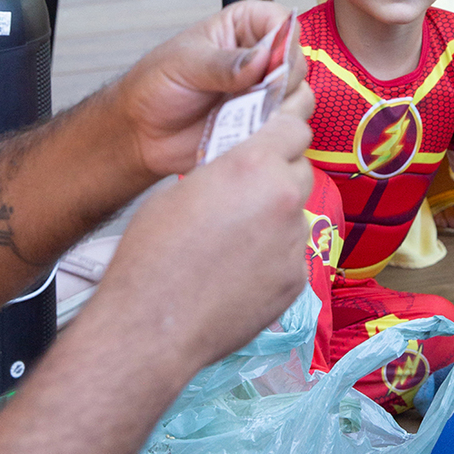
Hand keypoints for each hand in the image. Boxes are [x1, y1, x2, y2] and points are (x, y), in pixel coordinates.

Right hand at [95, 98, 315, 381]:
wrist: (153, 326)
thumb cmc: (152, 255)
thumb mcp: (180, 190)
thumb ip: (223, 172)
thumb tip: (239, 171)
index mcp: (253, 166)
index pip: (295, 127)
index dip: (282, 132)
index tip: (272, 140)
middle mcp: (283, 200)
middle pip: (301, 171)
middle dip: (279, 176)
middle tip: (248, 193)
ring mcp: (293, 244)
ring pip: (296, 216)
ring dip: (276, 220)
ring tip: (235, 242)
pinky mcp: (295, 280)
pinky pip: (291, 256)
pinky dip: (273, 259)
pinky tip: (238, 273)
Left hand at [111, 1, 303, 179]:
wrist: (141, 132)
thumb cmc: (155, 86)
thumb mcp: (184, 65)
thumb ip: (223, 63)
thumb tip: (262, 58)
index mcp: (243, 26)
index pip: (283, 21)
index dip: (283, 42)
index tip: (265, 63)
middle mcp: (261, 56)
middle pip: (298, 62)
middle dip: (280, 81)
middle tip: (252, 93)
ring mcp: (264, 92)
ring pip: (300, 97)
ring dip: (277, 109)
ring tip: (243, 116)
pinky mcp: (263, 122)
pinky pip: (286, 127)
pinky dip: (271, 132)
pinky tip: (244, 134)